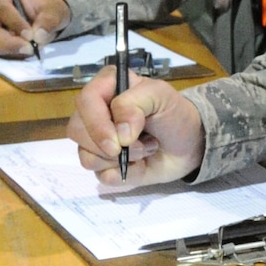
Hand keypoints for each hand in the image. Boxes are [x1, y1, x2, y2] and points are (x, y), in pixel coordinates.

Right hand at [0, 0, 69, 55]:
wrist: (46, 13)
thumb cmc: (46, 6)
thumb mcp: (53, 9)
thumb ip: (48, 21)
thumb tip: (38, 37)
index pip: (0, 8)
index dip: (14, 23)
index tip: (29, 35)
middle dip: (7, 43)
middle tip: (29, 49)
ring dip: (7, 51)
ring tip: (29, 50)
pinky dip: (6, 55)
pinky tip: (23, 53)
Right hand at [69, 72, 205, 185]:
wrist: (189, 144)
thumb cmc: (174, 114)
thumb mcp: (162, 96)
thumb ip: (135, 104)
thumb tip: (120, 134)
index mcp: (106, 88)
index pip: (85, 101)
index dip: (97, 123)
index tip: (120, 141)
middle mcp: (95, 114)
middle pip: (77, 131)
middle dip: (110, 146)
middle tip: (141, 146)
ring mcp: (96, 141)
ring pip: (86, 157)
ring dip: (120, 160)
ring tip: (144, 150)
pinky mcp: (105, 165)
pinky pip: (101, 176)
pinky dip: (125, 174)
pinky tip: (140, 164)